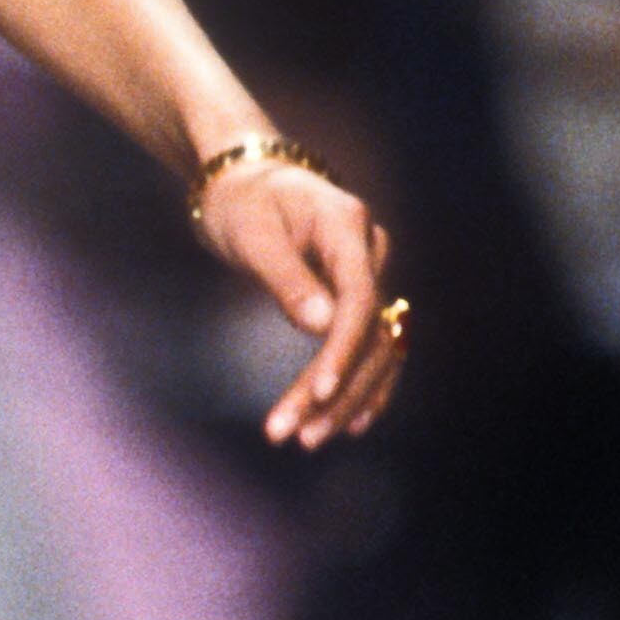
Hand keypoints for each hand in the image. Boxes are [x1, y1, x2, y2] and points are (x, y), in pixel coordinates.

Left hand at [198, 154, 405, 447]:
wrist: (246, 180)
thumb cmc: (242, 203)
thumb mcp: (251, 236)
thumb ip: (287, 279)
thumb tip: (321, 326)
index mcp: (348, 227)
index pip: (359, 299)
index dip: (342, 351)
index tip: (317, 395)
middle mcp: (371, 251)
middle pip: (370, 332)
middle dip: (336, 389)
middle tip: (294, 435)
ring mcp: (371, 273)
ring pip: (377, 347)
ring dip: (348, 397)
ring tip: (308, 440)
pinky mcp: (360, 295)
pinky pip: (374, 346)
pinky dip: (363, 385)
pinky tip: (351, 424)